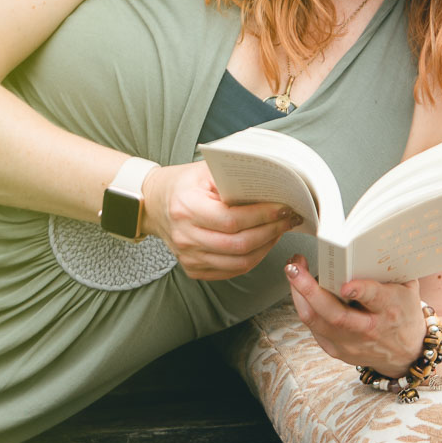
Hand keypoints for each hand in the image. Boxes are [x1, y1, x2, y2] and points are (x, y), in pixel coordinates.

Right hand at [140, 162, 300, 280]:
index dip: (262, 216)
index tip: (282, 207)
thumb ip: (233, 178)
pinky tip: (262, 243)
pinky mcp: (193, 268)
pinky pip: (231, 271)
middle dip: (270, 232)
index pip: (232, 220)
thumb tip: (270, 186)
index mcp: (186, 208)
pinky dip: (252, 259)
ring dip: (265, 248)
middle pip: (239, 245)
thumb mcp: (204, 171)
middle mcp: (185, 236)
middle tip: (287, 219)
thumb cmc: (182, 184)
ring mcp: (188, 256)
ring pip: (239, 262)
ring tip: (278, 230)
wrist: (154, 204)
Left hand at [284, 255, 425, 376]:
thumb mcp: (407, 288)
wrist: (405, 352)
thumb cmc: (404, 312)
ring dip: (299, 294)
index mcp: (390, 310)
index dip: (360, 291)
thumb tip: (365, 242)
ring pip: (317, 321)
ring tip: (293, 271)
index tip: (345, 284)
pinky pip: (313, 327)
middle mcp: (369, 330)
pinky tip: (300, 289)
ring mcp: (351, 344)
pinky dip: (304, 305)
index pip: (374, 299)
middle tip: (294, 268)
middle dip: (310, 290)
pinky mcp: (336, 350)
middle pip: (335, 315)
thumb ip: (390, 268)